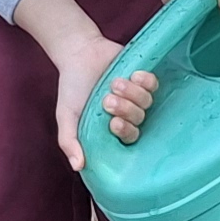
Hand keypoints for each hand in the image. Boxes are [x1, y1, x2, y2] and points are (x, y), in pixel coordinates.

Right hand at [45, 25, 158, 169]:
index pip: (129, 138)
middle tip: (107, 100)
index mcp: (111, 126)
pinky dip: (145, 81)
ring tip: (113, 83)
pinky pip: (154, 85)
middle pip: (139, 119)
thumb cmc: (72, 87)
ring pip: (146, 102)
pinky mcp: (143, 78)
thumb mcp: (65, 116)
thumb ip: (69, 141)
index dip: (125, 131)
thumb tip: (78, 167)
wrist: (78, 53)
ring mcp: (137, 95)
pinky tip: (132, 75)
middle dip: (126, 110)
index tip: (112, 123)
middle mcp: (127, 113)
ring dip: (131, 93)